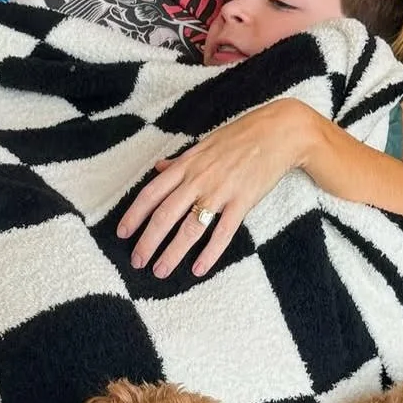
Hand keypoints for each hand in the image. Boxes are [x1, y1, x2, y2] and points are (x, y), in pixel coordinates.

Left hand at [117, 99, 309, 277]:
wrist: (279, 132)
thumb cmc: (241, 136)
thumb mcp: (204, 144)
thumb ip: (180, 161)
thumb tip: (159, 168)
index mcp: (187, 165)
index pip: (152, 193)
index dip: (134, 214)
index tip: (122, 233)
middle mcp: (199, 179)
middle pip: (165, 215)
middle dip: (147, 241)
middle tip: (137, 261)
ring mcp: (221, 191)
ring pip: (190, 228)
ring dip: (172, 252)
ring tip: (159, 270)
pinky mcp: (243, 202)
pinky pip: (223, 233)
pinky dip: (210, 253)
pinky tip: (198, 269)